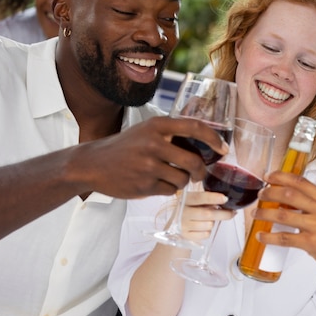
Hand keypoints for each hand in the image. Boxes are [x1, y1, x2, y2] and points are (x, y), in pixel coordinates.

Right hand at [72, 116, 228, 197]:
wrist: (91, 164)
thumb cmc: (124, 147)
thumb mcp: (146, 131)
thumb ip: (171, 134)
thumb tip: (206, 144)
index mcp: (157, 125)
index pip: (195, 128)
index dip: (214, 139)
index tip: (223, 149)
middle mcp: (154, 143)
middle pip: (194, 162)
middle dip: (201, 172)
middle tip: (200, 174)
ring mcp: (148, 165)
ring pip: (183, 179)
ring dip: (183, 181)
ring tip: (170, 176)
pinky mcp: (144, 185)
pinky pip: (170, 190)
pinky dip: (168, 189)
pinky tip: (155, 183)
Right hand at [180, 188, 235, 242]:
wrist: (176, 226)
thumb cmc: (191, 210)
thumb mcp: (195, 201)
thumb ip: (207, 200)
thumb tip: (225, 200)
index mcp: (185, 199)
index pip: (200, 197)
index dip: (213, 198)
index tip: (225, 199)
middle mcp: (182, 211)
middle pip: (207, 214)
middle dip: (223, 214)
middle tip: (233, 212)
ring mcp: (183, 225)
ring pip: (208, 225)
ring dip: (213, 223)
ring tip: (208, 220)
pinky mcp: (186, 236)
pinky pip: (205, 234)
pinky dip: (208, 231)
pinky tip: (203, 228)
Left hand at [253, 171, 315, 277]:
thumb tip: (290, 199)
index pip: (301, 182)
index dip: (281, 177)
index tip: (268, 176)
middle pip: (289, 194)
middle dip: (270, 192)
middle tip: (260, 195)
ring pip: (283, 214)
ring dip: (265, 213)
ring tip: (256, 214)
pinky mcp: (312, 244)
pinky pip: (285, 238)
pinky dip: (269, 237)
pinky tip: (261, 236)